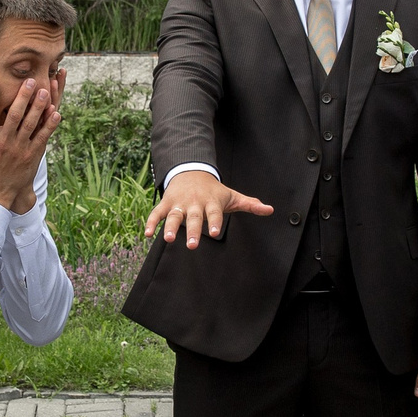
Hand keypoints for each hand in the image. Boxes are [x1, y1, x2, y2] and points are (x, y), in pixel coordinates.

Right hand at [0, 77, 57, 211]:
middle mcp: (4, 142)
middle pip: (14, 115)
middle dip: (22, 96)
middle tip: (30, 80)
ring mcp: (19, 148)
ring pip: (30, 123)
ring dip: (38, 106)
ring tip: (45, 91)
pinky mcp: (32, 155)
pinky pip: (42, 137)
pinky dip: (49, 125)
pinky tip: (56, 112)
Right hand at [144, 169, 272, 249]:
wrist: (191, 171)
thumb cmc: (214, 190)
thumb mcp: (232, 196)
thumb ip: (249, 204)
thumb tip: (270, 210)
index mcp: (211, 203)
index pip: (214, 213)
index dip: (214, 223)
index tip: (215, 233)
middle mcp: (195, 203)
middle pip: (193, 218)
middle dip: (192, 231)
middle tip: (192, 245)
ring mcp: (179, 203)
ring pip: (174, 216)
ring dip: (169, 227)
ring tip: (167, 239)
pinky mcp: (167, 204)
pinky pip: (157, 213)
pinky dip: (151, 222)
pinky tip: (147, 234)